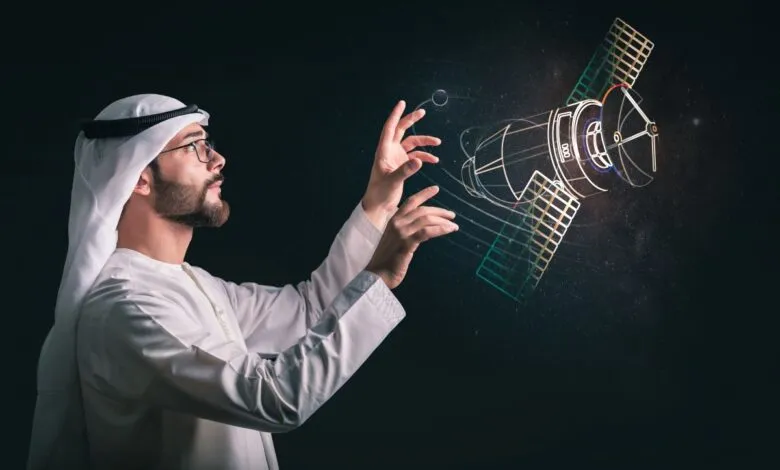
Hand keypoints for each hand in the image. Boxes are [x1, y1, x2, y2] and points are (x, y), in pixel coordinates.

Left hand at [361, 100, 441, 227]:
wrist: (379, 205)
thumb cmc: (380, 193)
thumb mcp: (392, 182)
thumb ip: (405, 171)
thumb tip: (419, 160)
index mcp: (383, 151)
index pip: (389, 129)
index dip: (395, 115)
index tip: (402, 103)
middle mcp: (389, 152)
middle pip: (401, 131)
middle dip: (411, 121)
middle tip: (422, 112)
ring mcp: (396, 158)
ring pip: (412, 143)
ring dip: (424, 142)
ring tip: (438, 143)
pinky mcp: (402, 165)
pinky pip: (415, 156)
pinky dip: (424, 156)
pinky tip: (434, 160)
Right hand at [365, 185, 457, 289]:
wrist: (377, 274)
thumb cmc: (386, 260)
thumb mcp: (394, 240)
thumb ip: (405, 231)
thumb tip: (421, 228)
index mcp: (393, 220)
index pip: (410, 202)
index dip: (424, 194)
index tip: (436, 189)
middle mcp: (396, 223)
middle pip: (422, 210)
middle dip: (439, 211)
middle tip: (451, 214)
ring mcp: (401, 232)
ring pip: (426, 219)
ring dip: (443, 221)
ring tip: (453, 225)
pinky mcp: (406, 243)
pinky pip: (427, 232)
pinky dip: (440, 229)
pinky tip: (448, 230)